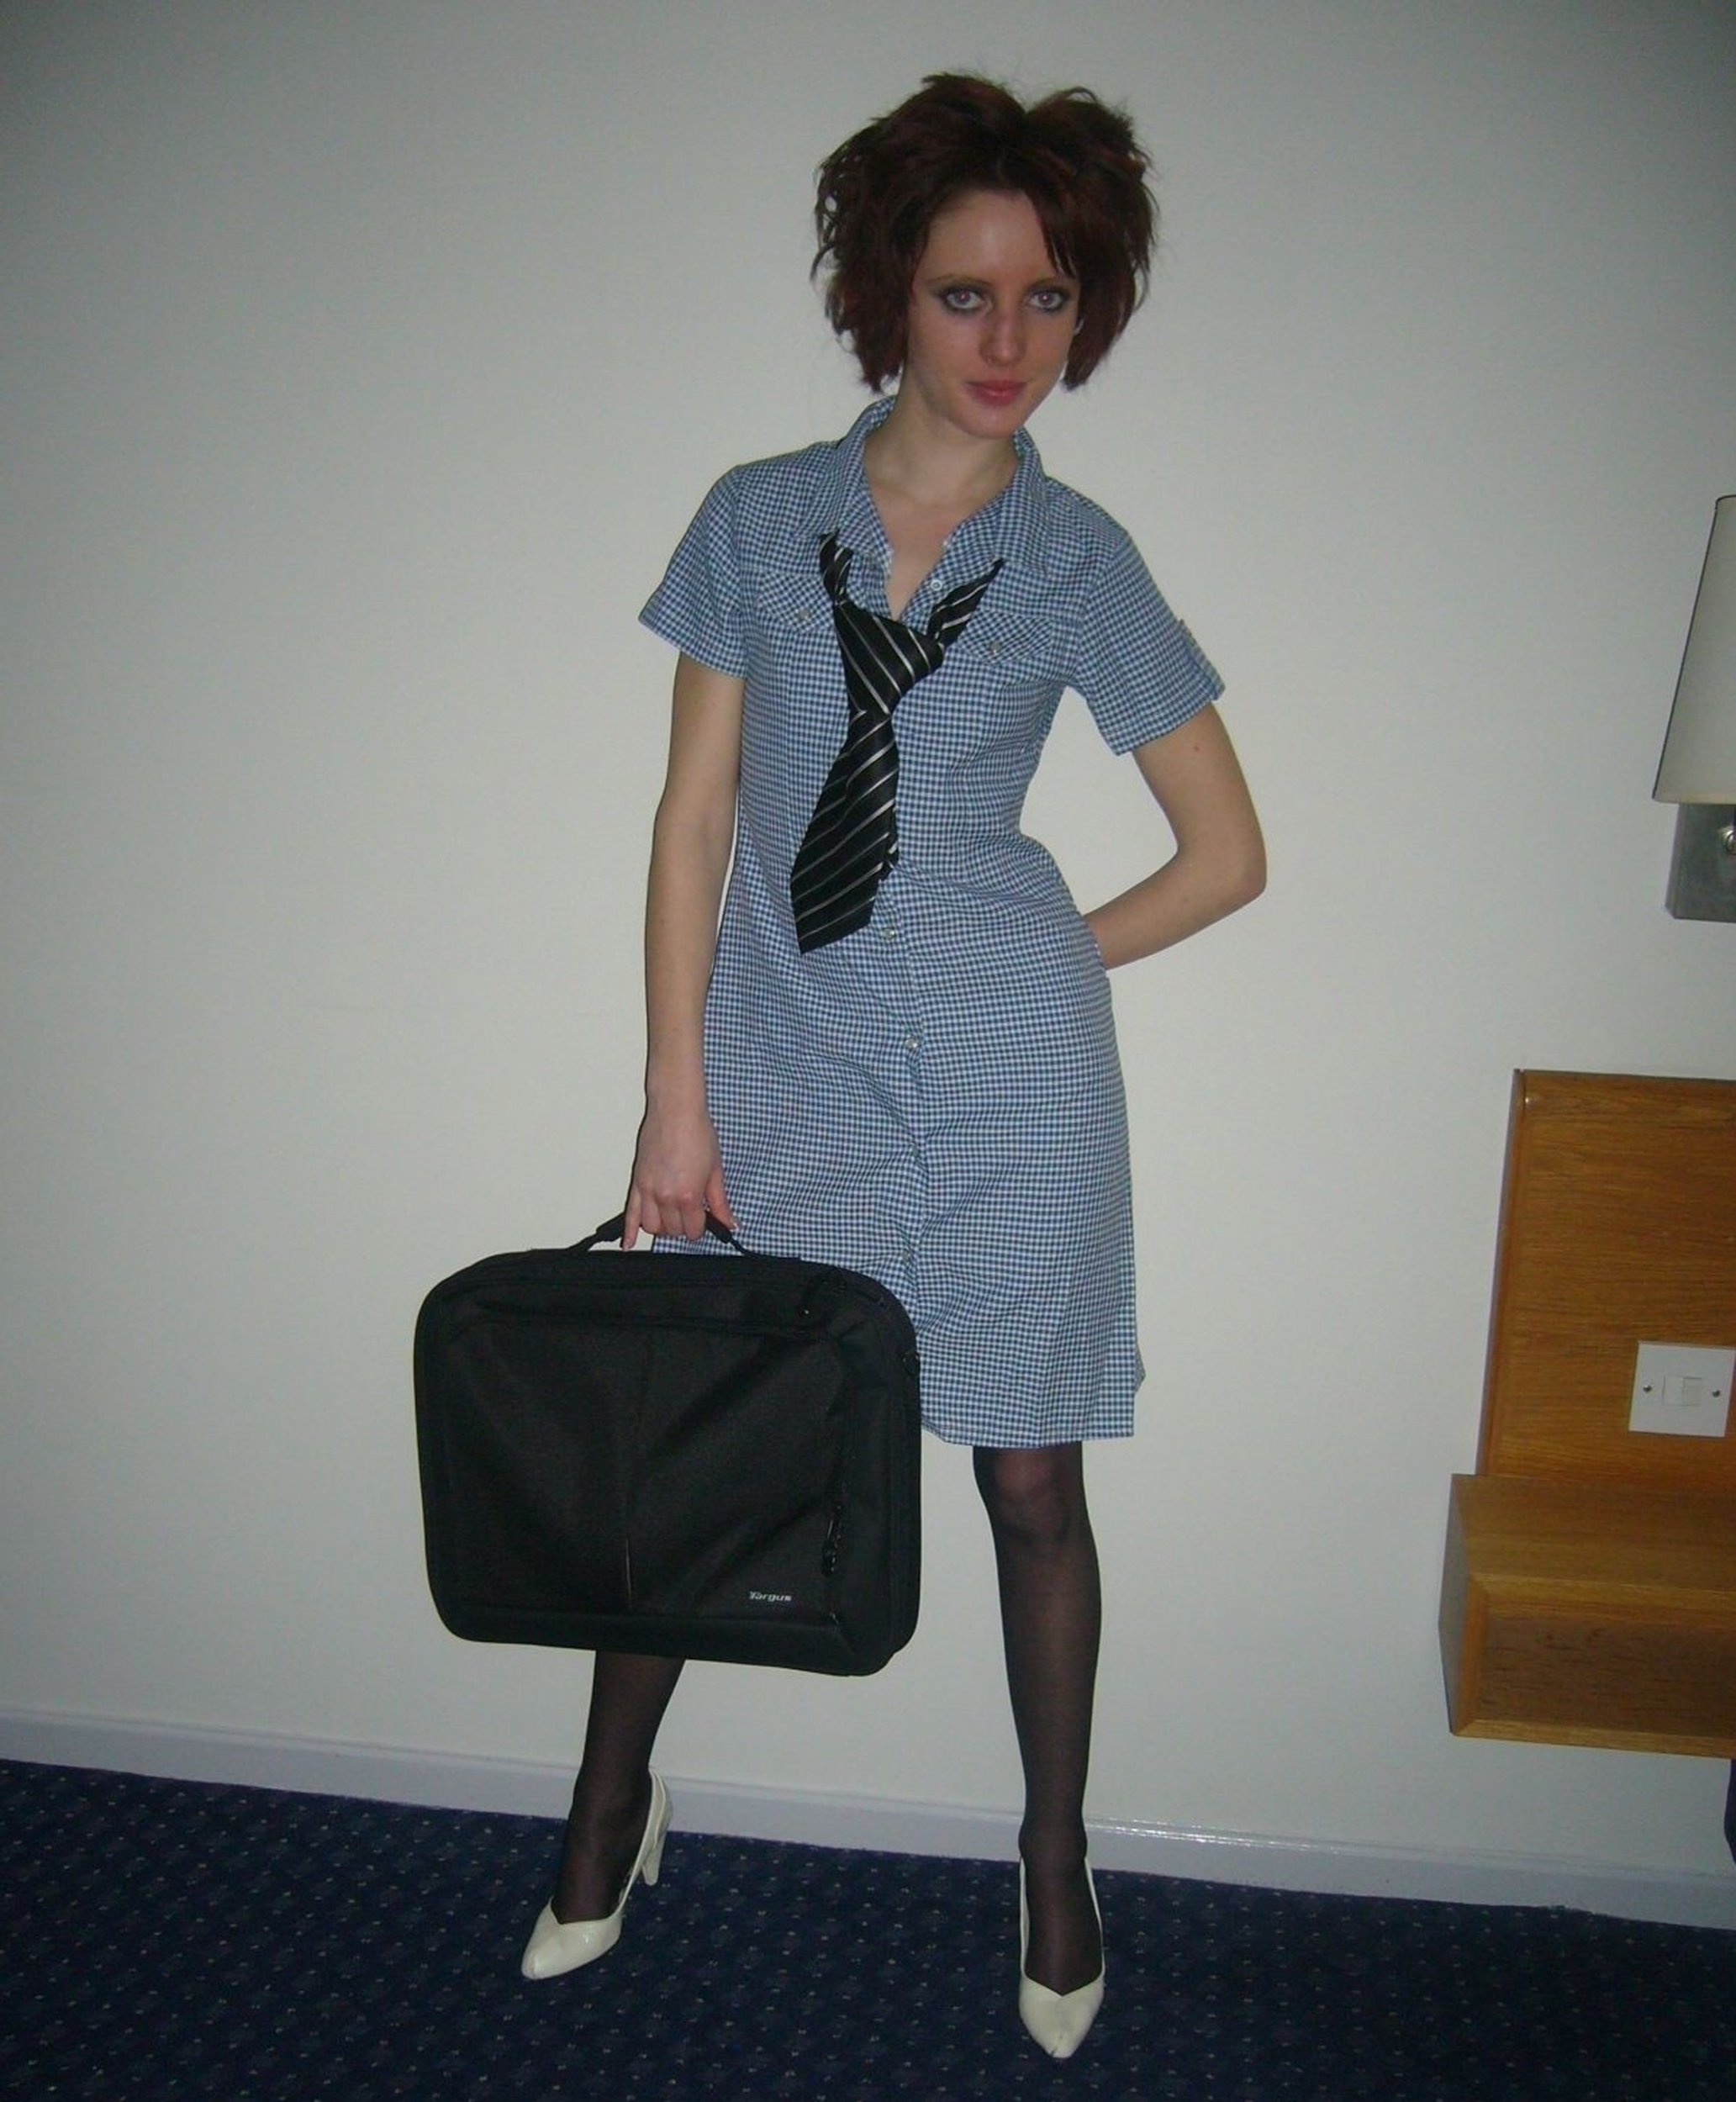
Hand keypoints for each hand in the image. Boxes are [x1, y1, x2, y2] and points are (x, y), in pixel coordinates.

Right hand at [623, 1100, 733, 1248]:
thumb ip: (720, 1202)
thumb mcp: (715, 1171)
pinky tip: (629, 1244)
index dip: (702, 1227)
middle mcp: (665, 1197)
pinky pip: (630, 1213)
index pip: (693, 1230)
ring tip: (672, 1216)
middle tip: (692, 1213)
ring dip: (663, 1227)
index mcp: (688, 1196)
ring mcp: (648, 1190)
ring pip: (652, 1227)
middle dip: (684, 1226)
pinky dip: (629, 1231)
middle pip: (673, 1230)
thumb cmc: (697, 1134)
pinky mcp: (637, 1182)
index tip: (705, 1219)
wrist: (676, 1110)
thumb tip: (730, 1224)